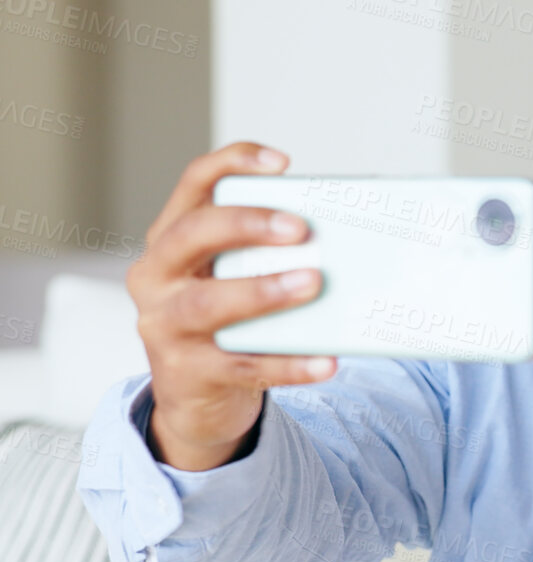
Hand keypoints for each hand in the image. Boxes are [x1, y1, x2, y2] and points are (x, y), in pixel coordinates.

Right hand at [129, 141, 334, 469]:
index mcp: (171, 239)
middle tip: (299, 228)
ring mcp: (164, 325)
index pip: (193, 185)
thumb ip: (270, 253)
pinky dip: (287, 363)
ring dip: (262, 290)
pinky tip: (324, 361)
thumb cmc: (228, 321)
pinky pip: (241, 365)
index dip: (232, 164)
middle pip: (191, 235)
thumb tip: (347, 239)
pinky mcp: (188, 372)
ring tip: (312, 283)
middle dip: (246, 225)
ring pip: (207, 302)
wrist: (197, 398)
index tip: (282, 163)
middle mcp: (156, 276)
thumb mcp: (234, 277)